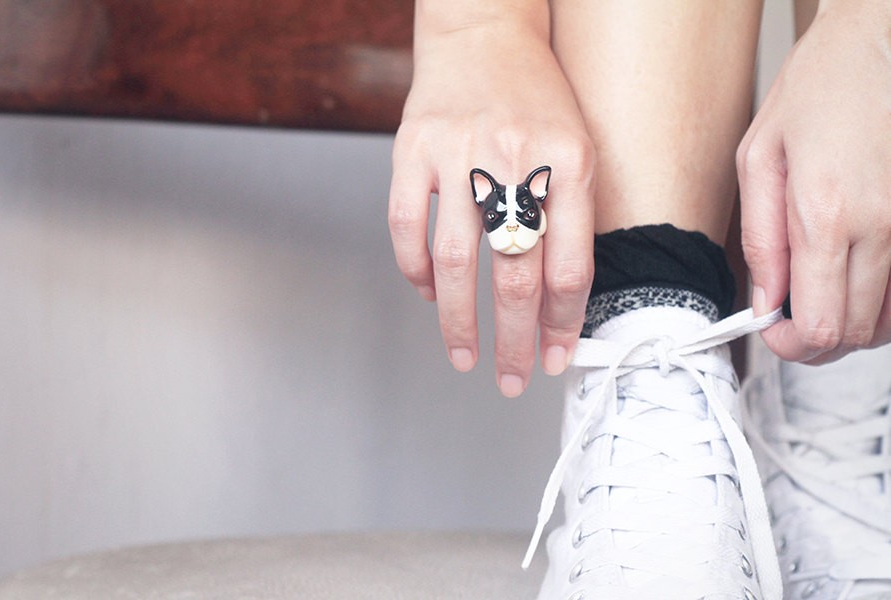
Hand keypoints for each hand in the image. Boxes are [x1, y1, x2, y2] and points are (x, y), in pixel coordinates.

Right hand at [388, 12, 594, 395]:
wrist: (484, 35)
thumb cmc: (535, 99)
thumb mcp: (576, 150)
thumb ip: (570, 219)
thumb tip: (554, 303)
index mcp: (569, 162)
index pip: (569, 266)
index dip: (563, 324)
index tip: (557, 358)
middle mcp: (514, 159)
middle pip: (514, 275)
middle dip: (513, 341)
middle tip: (510, 378)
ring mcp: (458, 153)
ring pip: (454, 262)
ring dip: (458, 321)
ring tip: (464, 355)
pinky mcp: (412, 148)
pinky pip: (406, 227)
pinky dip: (414, 270)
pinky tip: (426, 293)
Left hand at [737, 0, 890, 362]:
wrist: (880, 45)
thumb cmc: (818, 91)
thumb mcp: (760, 160)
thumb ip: (761, 241)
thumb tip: (764, 301)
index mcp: (828, 215)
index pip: (819, 327)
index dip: (790, 344)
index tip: (772, 331)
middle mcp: (884, 228)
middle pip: (855, 334)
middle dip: (814, 340)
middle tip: (789, 317)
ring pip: (889, 322)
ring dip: (849, 323)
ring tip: (819, 294)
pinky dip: (881, 303)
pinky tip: (855, 279)